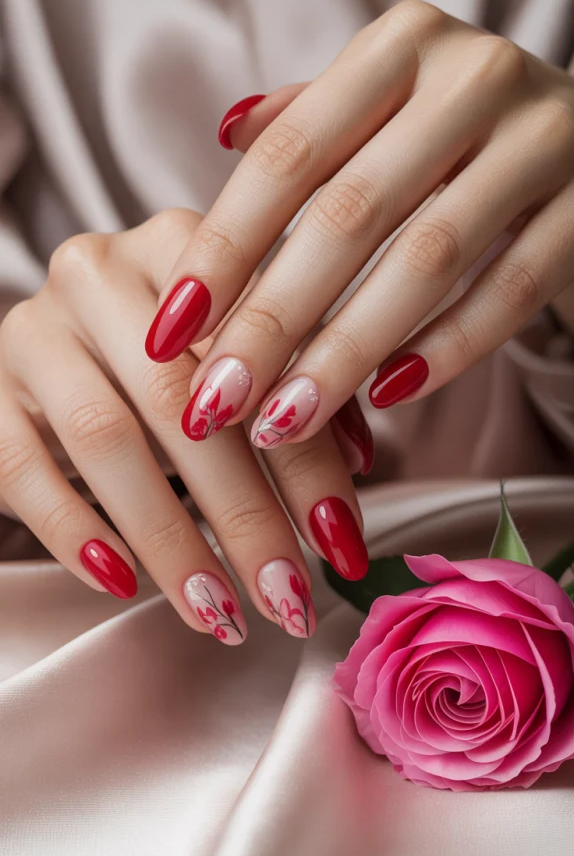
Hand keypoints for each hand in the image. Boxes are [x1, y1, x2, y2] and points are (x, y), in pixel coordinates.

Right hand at [0, 211, 369, 645]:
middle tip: (288, 595)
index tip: (341, 540)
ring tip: (219, 610)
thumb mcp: (230, 356)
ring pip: (103, 438)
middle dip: (244, 511)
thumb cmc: (161, 361)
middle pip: (180, 399)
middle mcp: (99, 271)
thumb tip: (359, 467)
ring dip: (169, 537)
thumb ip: (298, 389)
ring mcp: (34, 329)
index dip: (305, 452)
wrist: (49, 352)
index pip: (256, 353)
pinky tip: (123, 584)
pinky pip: (22, 468)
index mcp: (181, 245)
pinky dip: (74, 532)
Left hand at [149, 0, 573, 445]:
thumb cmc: (463, 131)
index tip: (168, 330)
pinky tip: (387, 398)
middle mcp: (472, 77)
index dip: (223, 249)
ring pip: (425, 259)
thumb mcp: (389, 101)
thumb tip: (225, 134)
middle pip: (346, 214)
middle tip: (216, 402)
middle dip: (270, 320)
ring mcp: (541, 138)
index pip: (288, 158)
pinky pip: (511, 289)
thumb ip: (312, 118)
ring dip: (344, 351)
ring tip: (283, 423)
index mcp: (401, 47)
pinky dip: (446, 349)